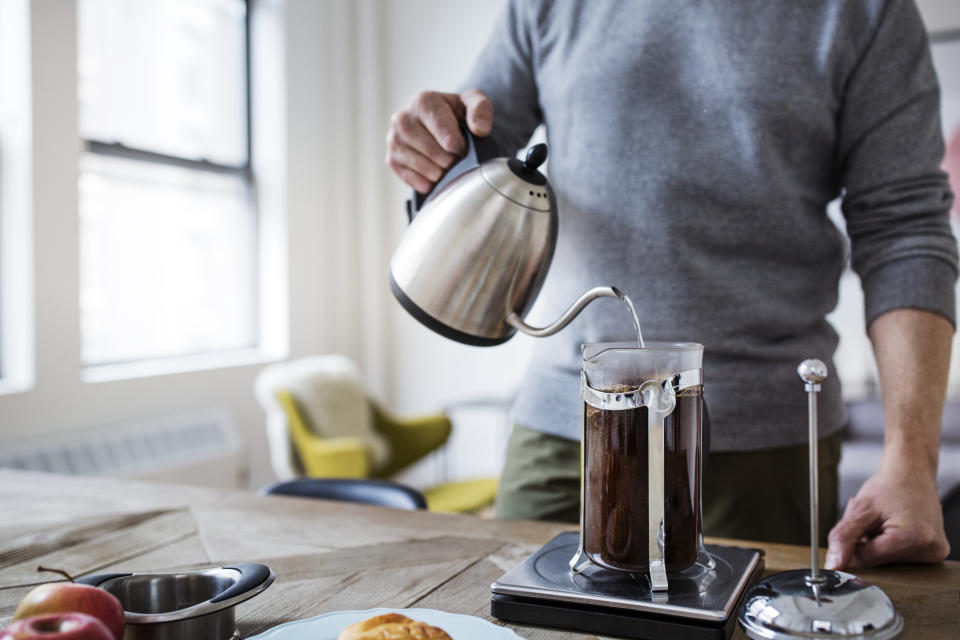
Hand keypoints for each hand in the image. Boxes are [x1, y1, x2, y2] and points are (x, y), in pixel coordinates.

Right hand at [385, 89, 492, 192]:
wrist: (439, 123)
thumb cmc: (456, 113)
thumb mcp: (473, 102)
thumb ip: (481, 109)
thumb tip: (479, 129)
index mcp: (423, 102)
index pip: (446, 136)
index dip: (459, 148)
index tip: (464, 149)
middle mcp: (403, 118)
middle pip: (432, 152)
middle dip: (449, 161)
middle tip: (456, 160)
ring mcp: (394, 140)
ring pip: (420, 166)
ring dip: (438, 172)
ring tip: (446, 167)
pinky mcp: (391, 159)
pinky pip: (409, 178)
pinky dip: (425, 182)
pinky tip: (434, 176)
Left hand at [825, 460, 948, 568]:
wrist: (912, 474)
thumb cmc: (889, 487)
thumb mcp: (860, 508)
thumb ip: (843, 537)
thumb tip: (833, 565)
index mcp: (912, 539)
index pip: (867, 559)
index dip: (858, 541)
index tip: (864, 524)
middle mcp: (929, 551)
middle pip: (879, 562)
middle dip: (870, 542)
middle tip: (877, 521)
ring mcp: (935, 554)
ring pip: (888, 561)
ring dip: (880, 542)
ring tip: (888, 521)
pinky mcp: (935, 554)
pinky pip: (901, 558)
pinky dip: (892, 544)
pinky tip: (897, 527)